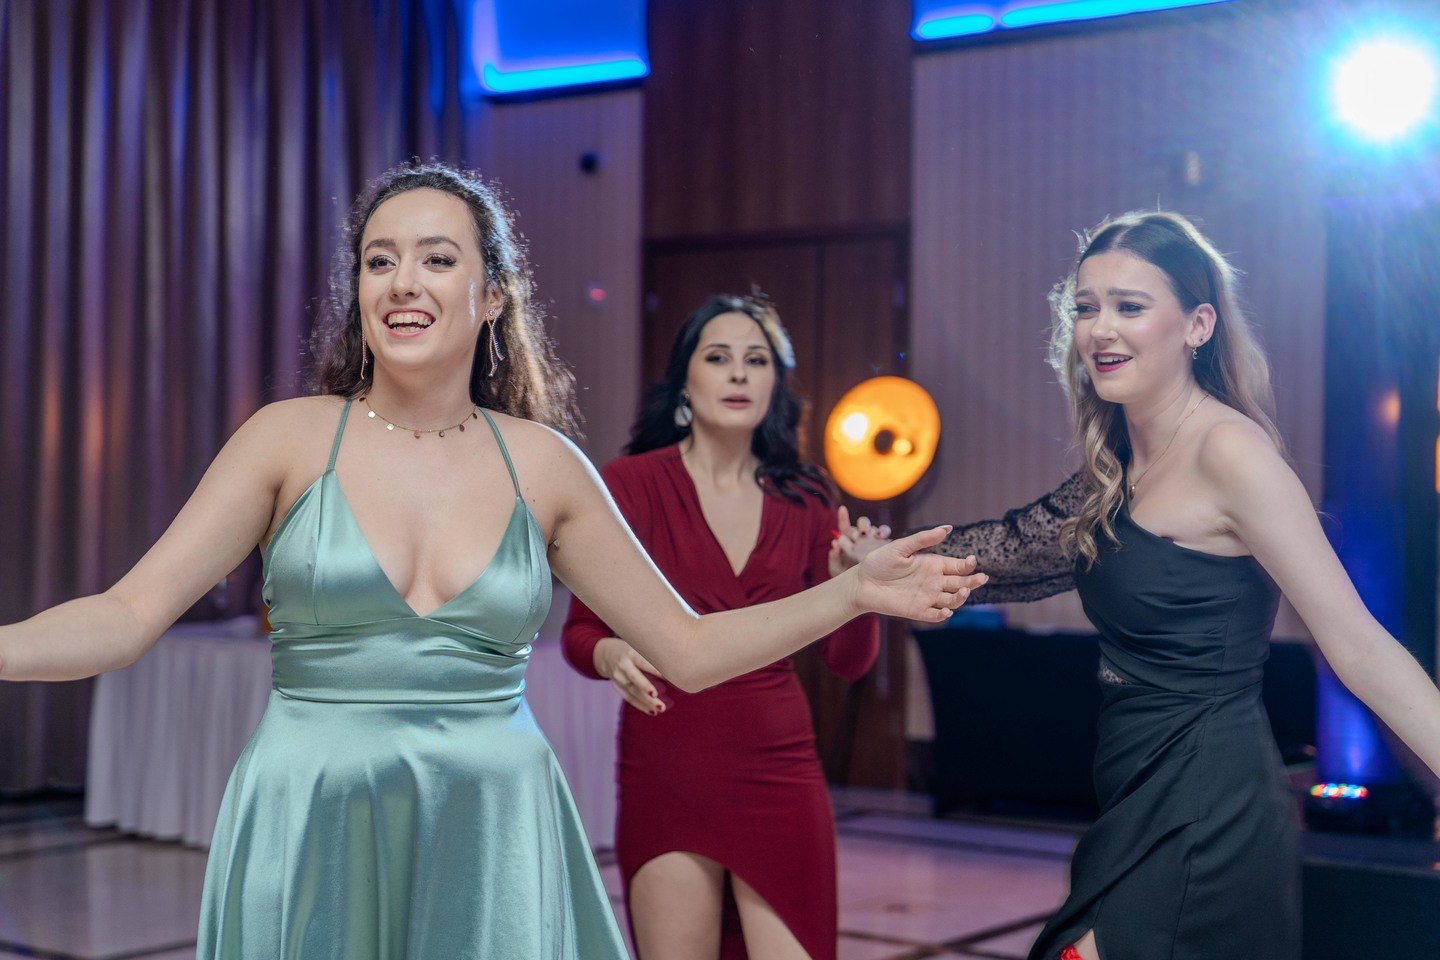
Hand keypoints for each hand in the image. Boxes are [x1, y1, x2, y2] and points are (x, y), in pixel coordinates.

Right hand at [593, 637, 669, 715]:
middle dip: (645, 686)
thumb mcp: (641, 648)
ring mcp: (619, 678)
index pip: (643, 662)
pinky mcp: (619, 688)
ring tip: (662, 708)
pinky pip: (629, 699)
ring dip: (647, 701)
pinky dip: (641, 706)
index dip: (654, 669)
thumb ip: (654, 656)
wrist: (608, 655)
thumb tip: (677, 668)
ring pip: (633, 691)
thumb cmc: (634, 650)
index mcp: (631, 654)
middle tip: (655, 694)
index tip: (668, 676)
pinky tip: (653, 712)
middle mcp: (624, 666)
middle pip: (635, 678)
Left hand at [829, 505, 891, 576]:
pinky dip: (884, 531)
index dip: (843, 517)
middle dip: (860, 526)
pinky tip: (882, 536)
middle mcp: (860, 539)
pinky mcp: (885, 542)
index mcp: (848, 543)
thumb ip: (833, 559)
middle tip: (862, 534)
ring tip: (873, 535)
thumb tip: (834, 544)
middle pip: (859, 526)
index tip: (842, 508)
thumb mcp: (838, 572)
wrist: (870, 586)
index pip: (844, 527)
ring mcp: (872, 539)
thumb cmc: (850, 580)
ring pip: (871, 526)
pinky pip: (885, 531)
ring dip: (871, 528)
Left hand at [852, 526, 983, 622]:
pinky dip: (943, 614)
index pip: (957, 566)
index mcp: (932, 564)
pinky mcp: (917, 611)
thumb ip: (923, 539)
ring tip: (962, 591)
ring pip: (952, 600)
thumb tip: (947, 528)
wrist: (861, 583)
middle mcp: (933, 581)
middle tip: (982, 578)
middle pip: (961, 583)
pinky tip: (946, 610)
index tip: (972, 561)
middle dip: (973, 581)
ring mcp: (927, 597)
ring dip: (960, 597)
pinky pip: (935, 615)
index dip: (967, 565)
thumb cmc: (879, 562)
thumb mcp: (901, 547)